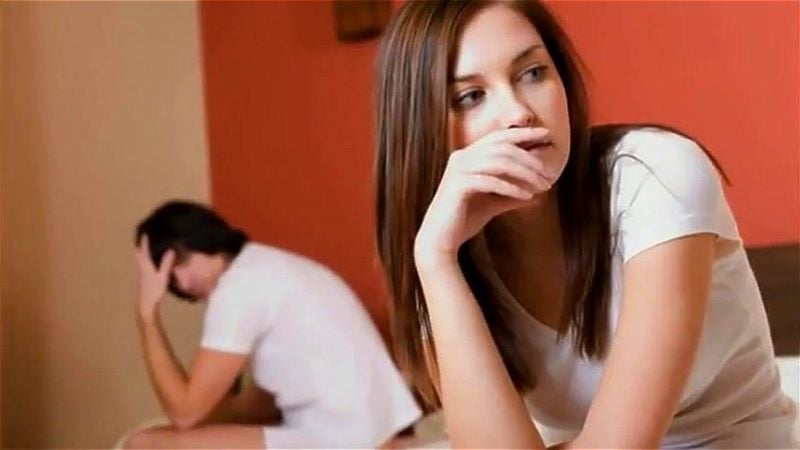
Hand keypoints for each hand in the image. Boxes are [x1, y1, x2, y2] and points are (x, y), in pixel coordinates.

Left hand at [135, 234, 174, 318]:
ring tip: (144, 248)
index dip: (144, 242)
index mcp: (145, 267)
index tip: (144, 234)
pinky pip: (142, 266)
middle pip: (138, 255)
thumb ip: (166, 264)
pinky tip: (149, 264)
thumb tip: (170, 250)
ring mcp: (141, 276)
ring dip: (141, 253)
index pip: (144, 251)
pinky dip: (144, 261)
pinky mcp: (143, 281)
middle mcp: (141, 269)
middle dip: (139, 247)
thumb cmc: (154, 291)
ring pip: (139, 261)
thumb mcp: (162, 277)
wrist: (145, 305)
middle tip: (140, 239)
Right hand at [414, 127, 554, 262]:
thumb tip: (537, 194)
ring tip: (543, 187)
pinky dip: (512, 188)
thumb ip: (511, 195)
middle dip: (530, 159)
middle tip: (549, 174)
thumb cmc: (463, 220)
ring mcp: (458, 170)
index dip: (523, 134)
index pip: (499, 138)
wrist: (440, 240)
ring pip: (500, 162)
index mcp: (467, 156)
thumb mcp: (493, 204)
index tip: (546, 135)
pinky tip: (527, 197)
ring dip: (526, 173)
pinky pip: (491, 181)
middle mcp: (461, 157)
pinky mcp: (459, 185)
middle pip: (503, 148)